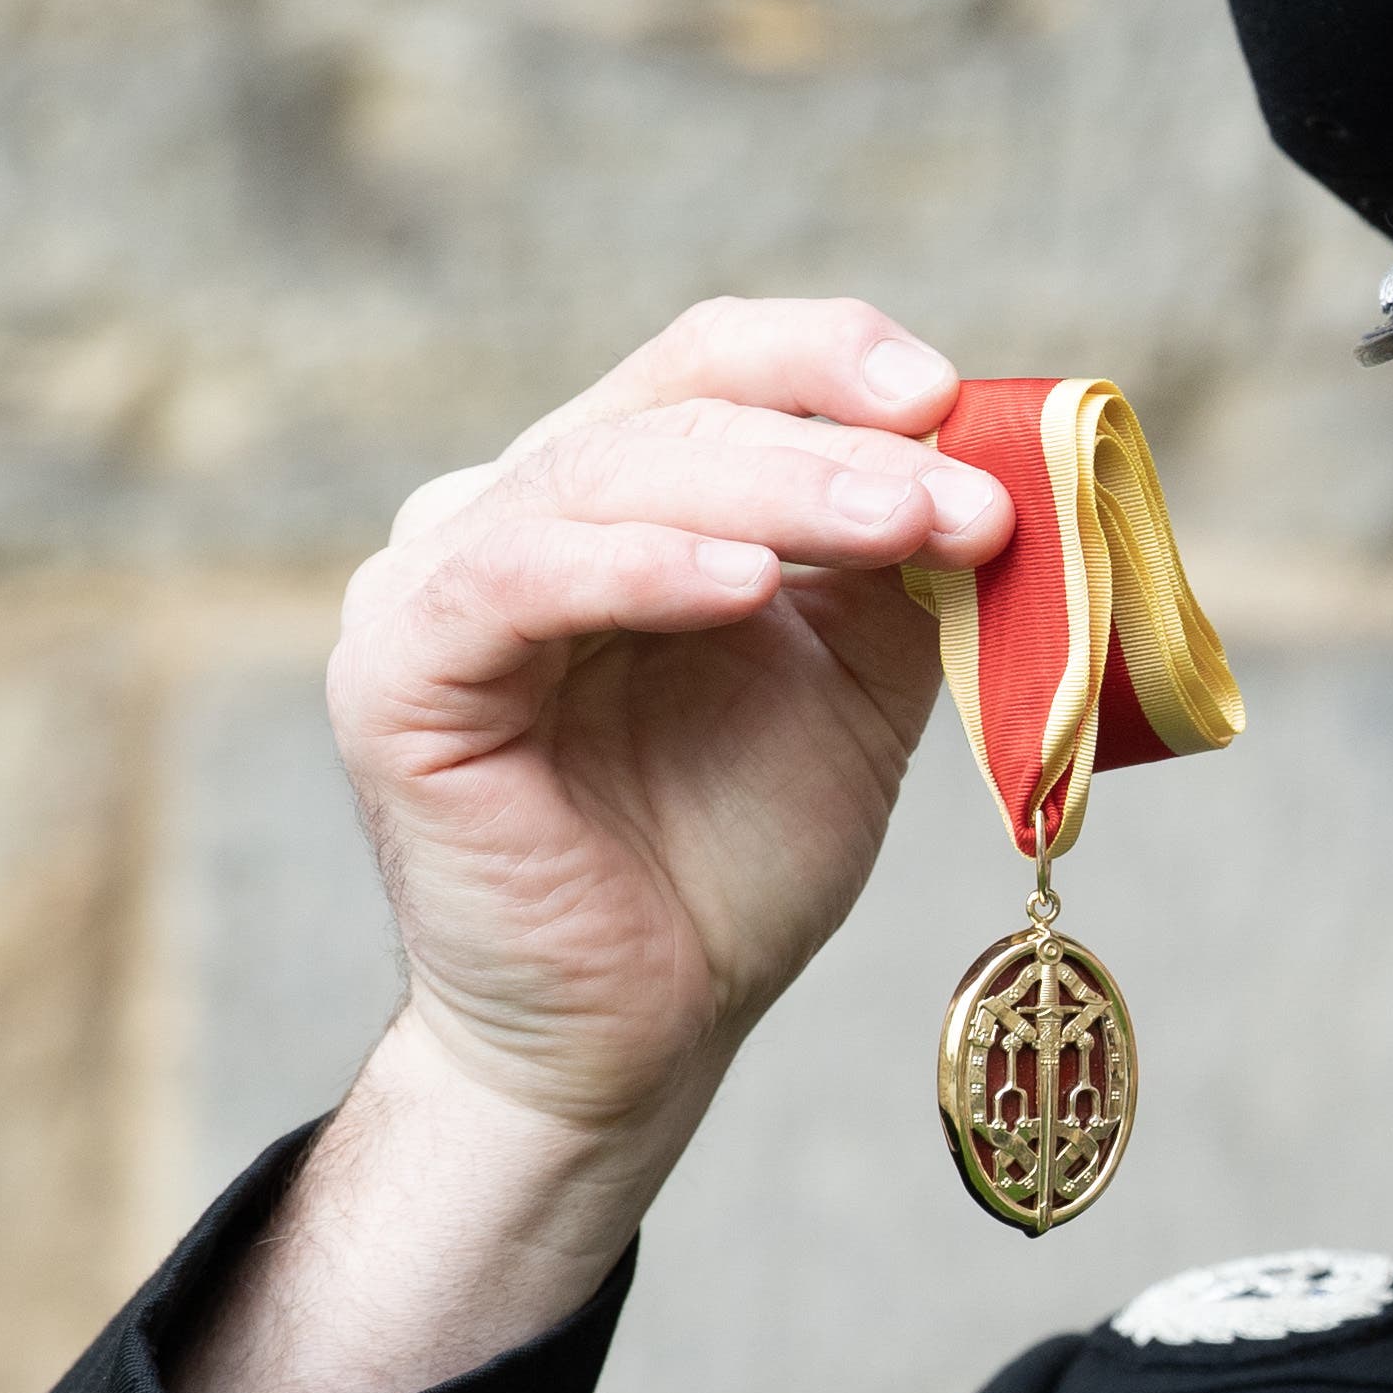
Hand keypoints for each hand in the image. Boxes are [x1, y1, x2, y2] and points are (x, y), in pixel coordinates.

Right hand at [339, 296, 1008, 1134]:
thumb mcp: (850, 686)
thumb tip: (996, 459)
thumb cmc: (730, 861)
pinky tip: (744, 585)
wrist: (641, 1034)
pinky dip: (641, 567)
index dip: (831, 358)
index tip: (955, 397)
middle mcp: (509, 513)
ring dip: (775, 491)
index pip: (711, 364)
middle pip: (672, 405)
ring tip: (902, 526)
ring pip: (605, 476)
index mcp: (611, 496)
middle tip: (969, 496)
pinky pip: (515, 582)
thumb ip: (898, 571)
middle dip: (838, 444)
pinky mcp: (396, 674)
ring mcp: (436, 584)